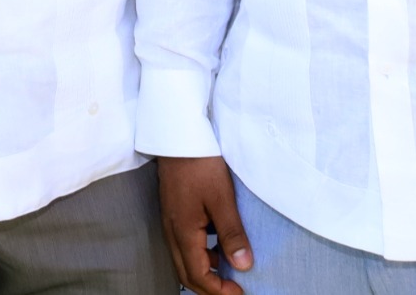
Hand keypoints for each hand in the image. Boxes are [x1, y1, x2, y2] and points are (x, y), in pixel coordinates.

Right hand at [157, 155, 253, 294]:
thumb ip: (232, 234)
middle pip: (186, 273)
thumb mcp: (221, 199)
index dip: (218, 290)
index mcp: (183, 232)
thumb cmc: (200, 164)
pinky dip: (200, 254)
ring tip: (229, 270)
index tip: (240, 292)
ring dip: (204, 271)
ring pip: (184, 259)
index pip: (197, 275)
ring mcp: (171, 221)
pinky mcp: (174, 211)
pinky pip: (184, 244)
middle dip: (209, 287)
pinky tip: (217, 245)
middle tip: (234, 290)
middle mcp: (172, 231)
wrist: (177, 135)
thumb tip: (244, 266)